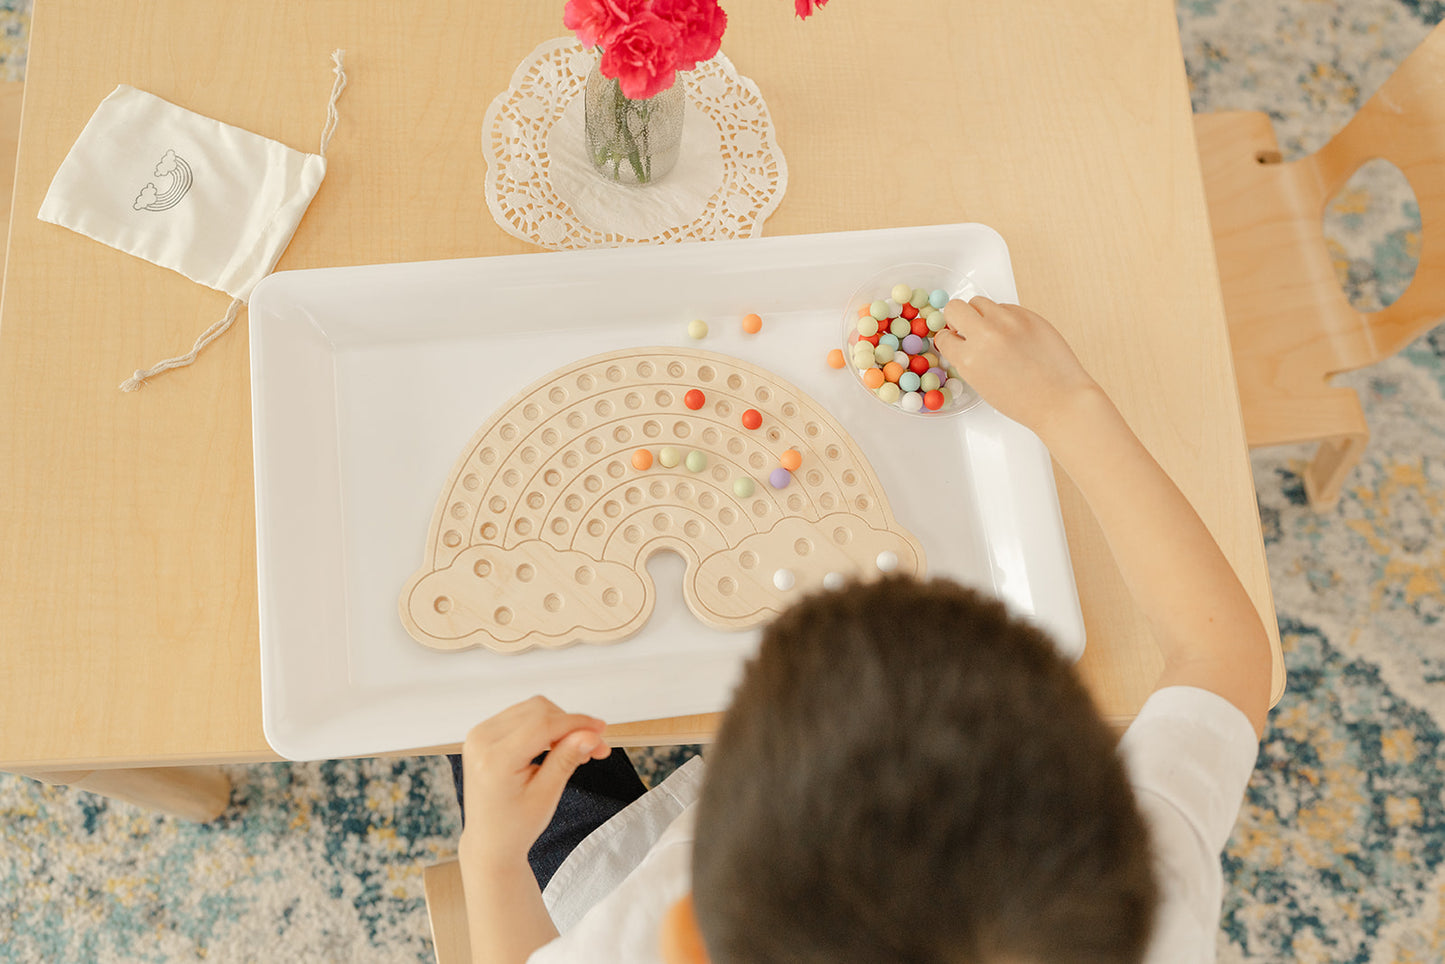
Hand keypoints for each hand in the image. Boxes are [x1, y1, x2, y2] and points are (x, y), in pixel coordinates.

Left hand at [458, 695, 611, 867]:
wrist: (490, 841)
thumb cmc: (515, 826)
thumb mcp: (546, 795)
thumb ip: (566, 759)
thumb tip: (590, 734)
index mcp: (495, 759)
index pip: (543, 724)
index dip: (577, 723)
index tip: (601, 730)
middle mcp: (481, 741)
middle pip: (538, 710)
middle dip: (570, 725)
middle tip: (593, 746)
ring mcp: (479, 735)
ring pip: (532, 709)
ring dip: (559, 724)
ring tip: (575, 749)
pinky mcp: (483, 734)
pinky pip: (521, 716)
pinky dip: (543, 726)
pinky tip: (556, 745)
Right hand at [932, 297, 1101, 437]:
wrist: (1060, 399)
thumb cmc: (1025, 401)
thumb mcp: (982, 385)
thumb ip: (968, 360)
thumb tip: (962, 341)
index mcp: (969, 359)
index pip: (943, 337)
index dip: (949, 340)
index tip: (955, 340)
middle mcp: (985, 335)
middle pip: (955, 308)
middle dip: (957, 318)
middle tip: (966, 328)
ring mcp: (1008, 322)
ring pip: (980, 302)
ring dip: (981, 314)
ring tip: (993, 331)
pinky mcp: (1028, 315)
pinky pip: (1006, 307)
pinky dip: (1005, 317)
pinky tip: (1014, 334)